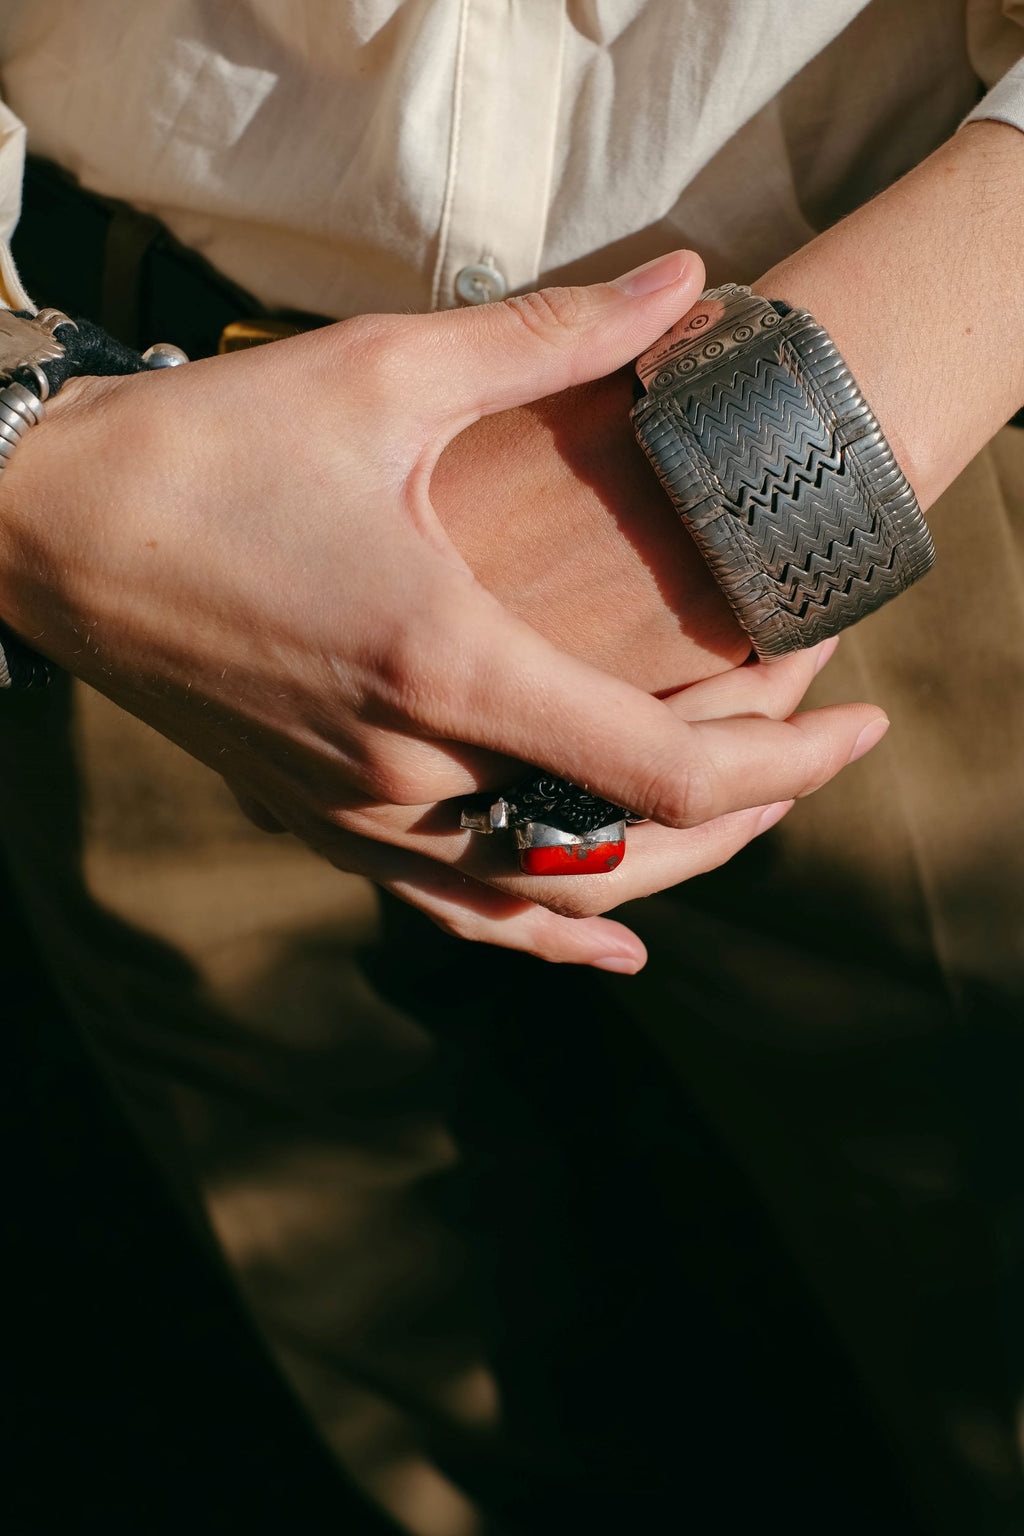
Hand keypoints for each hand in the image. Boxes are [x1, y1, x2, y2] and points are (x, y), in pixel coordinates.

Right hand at [0, 252, 885, 970]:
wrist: (52, 534)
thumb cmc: (209, 450)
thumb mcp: (385, 375)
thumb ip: (551, 338)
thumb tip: (682, 285)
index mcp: (445, 660)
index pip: (665, 769)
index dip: (788, 765)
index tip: (864, 725)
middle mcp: (409, 766)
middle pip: (629, 839)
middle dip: (750, 796)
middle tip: (817, 731)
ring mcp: (360, 812)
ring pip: (555, 889)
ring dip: (667, 860)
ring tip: (748, 815)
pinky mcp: (324, 821)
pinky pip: (461, 907)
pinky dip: (549, 931)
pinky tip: (611, 944)